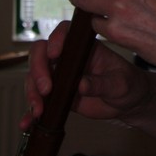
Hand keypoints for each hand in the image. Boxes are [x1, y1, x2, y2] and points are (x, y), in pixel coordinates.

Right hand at [21, 19, 151, 130]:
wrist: (128, 103)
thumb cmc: (128, 85)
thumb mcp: (120, 84)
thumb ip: (102, 84)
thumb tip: (81, 85)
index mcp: (85, 47)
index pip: (65, 33)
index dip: (56, 39)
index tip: (55, 54)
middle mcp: (69, 58)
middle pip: (41, 53)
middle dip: (38, 70)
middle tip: (46, 89)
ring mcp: (60, 76)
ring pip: (34, 77)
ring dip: (32, 92)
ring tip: (39, 110)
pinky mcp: (56, 94)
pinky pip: (38, 99)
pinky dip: (30, 111)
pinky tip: (28, 122)